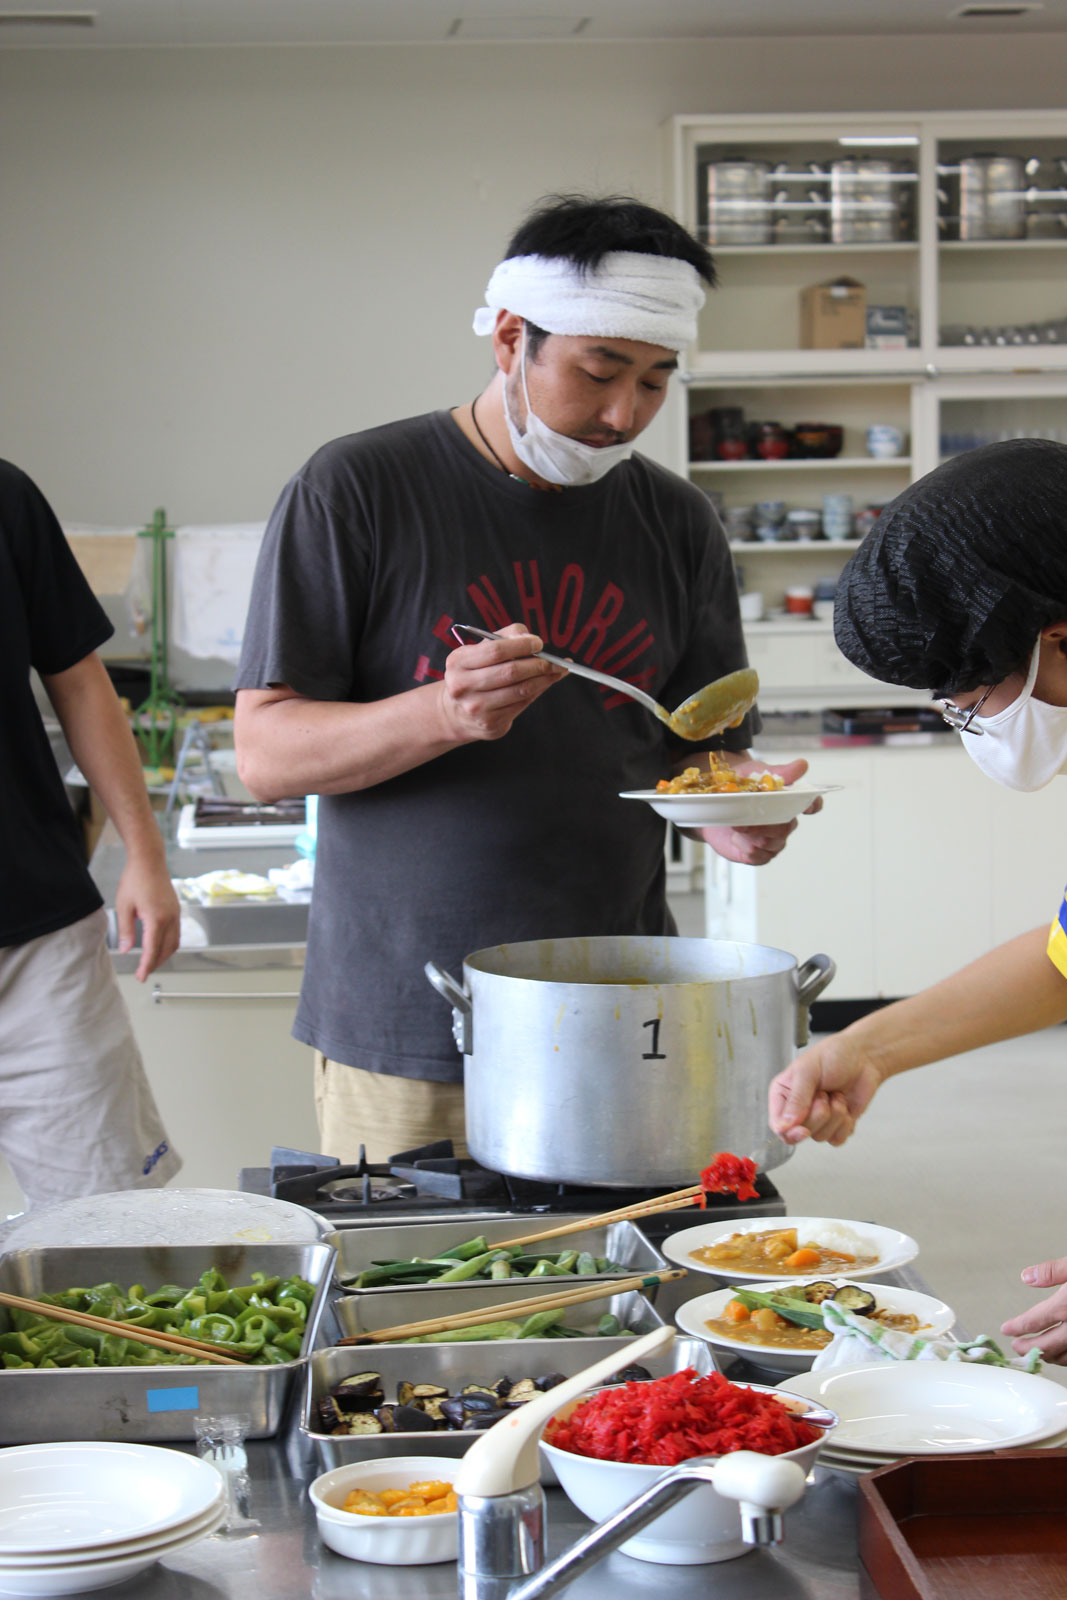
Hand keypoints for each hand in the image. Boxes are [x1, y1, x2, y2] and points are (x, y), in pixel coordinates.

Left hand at [115, 853, 180, 981]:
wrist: (149, 860)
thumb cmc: (135, 879)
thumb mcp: (124, 906)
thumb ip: (125, 930)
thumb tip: (125, 950)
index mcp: (156, 918)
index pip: (152, 949)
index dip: (146, 965)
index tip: (141, 976)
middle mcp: (170, 918)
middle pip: (166, 950)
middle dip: (155, 963)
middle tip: (143, 972)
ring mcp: (176, 914)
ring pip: (174, 943)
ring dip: (164, 955)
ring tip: (151, 962)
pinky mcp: (177, 910)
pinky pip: (177, 933)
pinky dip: (169, 944)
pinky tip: (160, 946)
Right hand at [441, 623, 565, 742]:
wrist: (457, 713)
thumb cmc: (475, 673)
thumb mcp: (480, 650)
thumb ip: (505, 637)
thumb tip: (531, 639)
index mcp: (458, 662)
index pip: (496, 651)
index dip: (521, 646)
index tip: (538, 643)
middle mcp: (463, 686)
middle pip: (510, 672)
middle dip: (538, 664)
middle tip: (554, 660)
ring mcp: (476, 707)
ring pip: (520, 690)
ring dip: (544, 679)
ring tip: (557, 671)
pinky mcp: (490, 723)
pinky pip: (522, 704)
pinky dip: (539, 691)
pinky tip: (546, 683)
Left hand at [699, 757, 821, 866]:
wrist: (712, 804)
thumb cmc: (737, 786)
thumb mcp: (754, 773)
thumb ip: (779, 772)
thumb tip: (802, 765)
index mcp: (788, 800)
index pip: (811, 804)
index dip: (812, 806)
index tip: (807, 807)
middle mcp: (785, 822)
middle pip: (787, 827)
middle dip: (765, 824)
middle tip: (745, 817)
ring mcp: (773, 840)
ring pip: (771, 843)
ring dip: (751, 835)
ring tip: (736, 825)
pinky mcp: (759, 854)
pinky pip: (759, 856)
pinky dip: (745, 847)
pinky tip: (736, 838)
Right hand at [768, 1032, 884, 1146]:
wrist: (864, 1056)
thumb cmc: (833, 1054)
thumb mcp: (808, 1070)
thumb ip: (796, 1098)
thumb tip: (785, 1124)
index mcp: (783, 1094)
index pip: (778, 1125)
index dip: (789, 1132)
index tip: (803, 1129)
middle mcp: (798, 1109)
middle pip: (800, 1133)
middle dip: (818, 1114)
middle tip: (824, 1093)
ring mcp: (818, 1119)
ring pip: (820, 1137)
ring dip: (834, 1115)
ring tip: (836, 1094)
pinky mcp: (836, 1125)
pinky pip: (837, 1139)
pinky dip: (845, 1124)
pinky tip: (845, 1105)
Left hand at [1002, 1257, 1066, 1362]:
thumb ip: (1052, 1271)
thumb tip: (1026, 1277)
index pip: (1037, 1320)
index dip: (1019, 1327)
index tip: (1006, 1329)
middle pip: (1049, 1345)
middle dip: (1029, 1348)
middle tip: (1016, 1347)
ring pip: (1065, 1357)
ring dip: (1048, 1356)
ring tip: (1036, 1351)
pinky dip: (1065, 1357)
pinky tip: (1060, 1352)